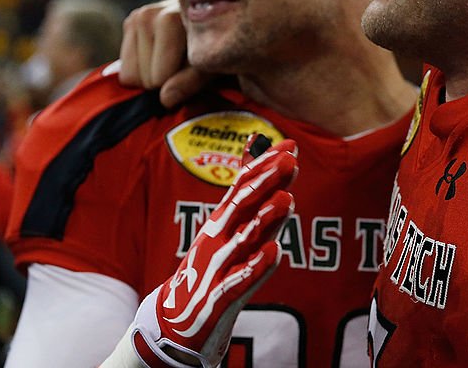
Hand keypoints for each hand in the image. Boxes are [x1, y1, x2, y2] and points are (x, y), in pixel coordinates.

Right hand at [118, 0, 210, 106]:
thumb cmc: (220, 45)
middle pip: (146, 78)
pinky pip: (125, 71)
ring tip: (175, 61)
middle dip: (165, 81)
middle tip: (186, 66)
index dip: (180, 83)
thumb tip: (165, 99)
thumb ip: (191, 80)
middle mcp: (149, 14)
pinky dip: (142, 72)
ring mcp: (137, 18)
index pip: (160, 77)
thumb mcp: (212, 65)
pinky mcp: (131, 24)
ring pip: (131, 77)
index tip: (198, 69)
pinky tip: (162, 58)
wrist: (222, 19)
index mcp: (170, 19)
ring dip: (152, 77)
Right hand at [130, 140, 297, 367]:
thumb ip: (247, 192)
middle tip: (290, 161)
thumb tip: (258, 150)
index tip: (290, 146)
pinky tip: (275, 252)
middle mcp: (218, 239)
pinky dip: (255, 267)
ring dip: (265, 219)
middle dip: (266, 182)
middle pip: (242, 206)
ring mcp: (217, 267)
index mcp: (220, 221)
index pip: (243, 186)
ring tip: (288, 199)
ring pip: (243, 240)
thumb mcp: (228, 227)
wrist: (177, 321)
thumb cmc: (213, 266)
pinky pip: (239, 281)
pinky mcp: (219, 298)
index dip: (265, 165)